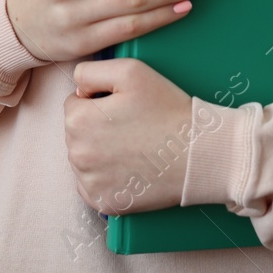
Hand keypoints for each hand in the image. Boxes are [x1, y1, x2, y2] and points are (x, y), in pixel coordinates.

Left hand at [64, 58, 196, 214]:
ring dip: (100, 152)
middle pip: (76, 133)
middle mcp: (77, 154)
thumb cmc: (168, 110)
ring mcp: (89, 182)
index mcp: (78, 120)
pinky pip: (92, 185)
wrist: (199, 153)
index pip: (74, 104)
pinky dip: (106, 178)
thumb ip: (90, 71)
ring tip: (134, 147)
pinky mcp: (103, 202)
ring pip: (84, 158)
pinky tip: (129, 168)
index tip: (123, 108)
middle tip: (132, 127)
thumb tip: (77, 90)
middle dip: (97, 127)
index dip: (99, 101)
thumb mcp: (130, 70)